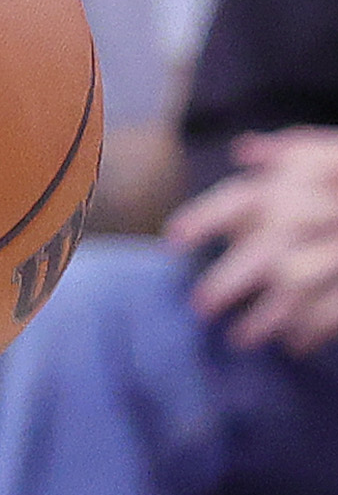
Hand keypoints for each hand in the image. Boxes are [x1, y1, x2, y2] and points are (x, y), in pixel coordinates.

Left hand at [174, 129, 337, 354]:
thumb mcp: (330, 151)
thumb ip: (289, 151)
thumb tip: (245, 151)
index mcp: (301, 181)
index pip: (240, 199)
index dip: (203, 219)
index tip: (173, 240)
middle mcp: (317, 214)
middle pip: (262, 253)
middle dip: (227, 283)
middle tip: (201, 307)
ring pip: (295, 290)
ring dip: (265, 319)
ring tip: (241, 338)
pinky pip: (331, 312)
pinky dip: (310, 331)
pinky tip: (294, 343)